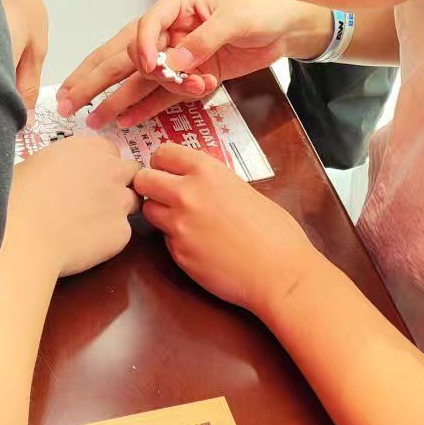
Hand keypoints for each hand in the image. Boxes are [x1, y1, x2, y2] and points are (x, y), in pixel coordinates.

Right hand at [10, 136, 139, 278]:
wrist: (23, 234)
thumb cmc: (19, 197)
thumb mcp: (37, 163)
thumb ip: (62, 164)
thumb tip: (58, 174)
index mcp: (89, 147)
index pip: (111, 151)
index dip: (101, 166)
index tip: (89, 177)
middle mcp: (111, 170)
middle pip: (132, 172)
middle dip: (120, 183)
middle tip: (98, 199)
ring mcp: (120, 201)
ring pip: (134, 202)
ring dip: (119, 209)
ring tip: (91, 223)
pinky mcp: (122, 232)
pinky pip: (122, 233)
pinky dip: (109, 238)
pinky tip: (85, 243)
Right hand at [56, 0, 330, 126]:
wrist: (287, 28)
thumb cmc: (262, 11)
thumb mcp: (235, 19)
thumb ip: (203, 41)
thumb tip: (172, 65)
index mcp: (174, 6)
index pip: (144, 26)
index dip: (142, 47)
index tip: (150, 66)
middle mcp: (167, 31)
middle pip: (123, 54)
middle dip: (95, 77)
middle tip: (69, 99)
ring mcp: (176, 57)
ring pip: (136, 78)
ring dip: (113, 98)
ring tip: (89, 118)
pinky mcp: (189, 77)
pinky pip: (160, 95)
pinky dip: (143, 107)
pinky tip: (122, 120)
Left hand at [136, 143, 324, 316]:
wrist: (280, 271)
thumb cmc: (274, 230)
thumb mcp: (243, 188)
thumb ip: (213, 183)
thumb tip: (199, 183)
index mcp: (207, 170)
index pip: (162, 152)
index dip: (163, 164)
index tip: (169, 172)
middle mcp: (187, 193)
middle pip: (143, 179)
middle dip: (151, 187)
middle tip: (166, 196)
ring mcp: (179, 224)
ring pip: (148, 210)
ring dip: (160, 214)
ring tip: (184, 222)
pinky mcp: (178, 253)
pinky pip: (164, 239)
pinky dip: (175, 241)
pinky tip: (199, 245)